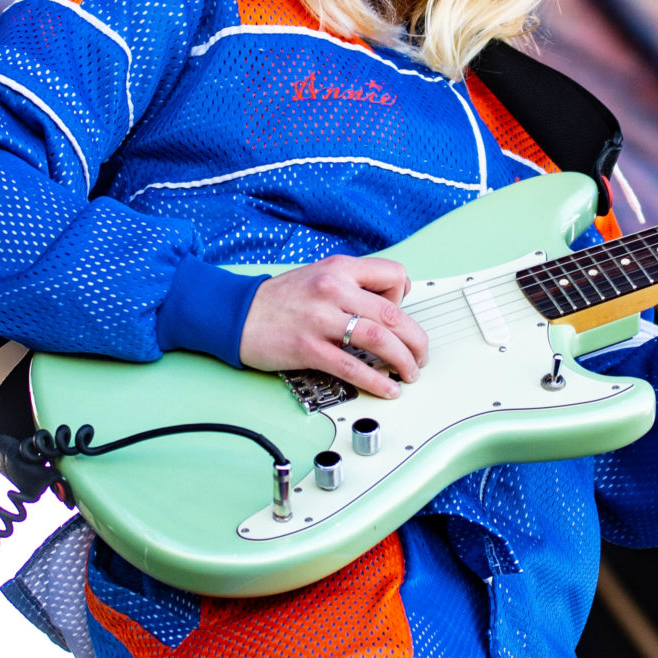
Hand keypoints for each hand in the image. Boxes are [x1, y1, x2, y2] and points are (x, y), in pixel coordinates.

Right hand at [238, 255, 427, 400]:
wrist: (237, 312)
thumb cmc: (280, 298)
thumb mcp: (320, 275)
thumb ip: (354, 284)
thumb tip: (391, 300)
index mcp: (339, 269)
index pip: (394, 276)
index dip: (405, 297)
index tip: (402, 316)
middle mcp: (333, 290)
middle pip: (394, 314)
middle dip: (416, 340)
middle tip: (420, 355)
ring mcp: (320, 320)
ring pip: (379, 340)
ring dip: (403, 360)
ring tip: (409, 373)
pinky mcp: (308, 348)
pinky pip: (352, 367)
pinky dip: (377, 380)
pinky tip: (387, 388)